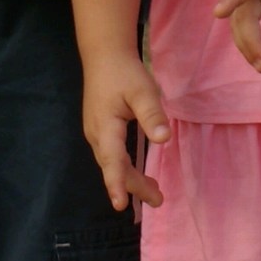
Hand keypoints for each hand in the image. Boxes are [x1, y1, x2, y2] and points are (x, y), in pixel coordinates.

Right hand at [84, 59, 171, 210]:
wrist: (104, 55)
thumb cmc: (124, 72)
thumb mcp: (143, 90)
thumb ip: (152, 115)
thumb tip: (164, 140)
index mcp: (106, 127)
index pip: (112, 161)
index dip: (117, 183)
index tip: (121, 204)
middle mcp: (97, 135)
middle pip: (115, 167)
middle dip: (134, 186)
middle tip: (158, 200)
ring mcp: (97, 133)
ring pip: (113, 163)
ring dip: (131, 180)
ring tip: (154, 194)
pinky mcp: (101, 130)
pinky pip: (111, 156)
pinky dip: (124, 169)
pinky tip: (137, 174)